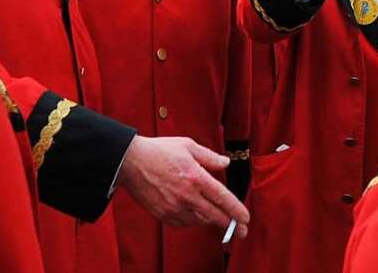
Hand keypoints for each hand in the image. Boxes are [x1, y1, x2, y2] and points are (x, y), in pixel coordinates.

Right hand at [116, 135, 249, 239]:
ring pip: (200, 220)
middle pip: (215, 216)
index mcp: (195, 176)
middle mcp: (186, 195)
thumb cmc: (159, 150)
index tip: (245, 218)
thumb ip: (209, 156)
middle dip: (231, 225)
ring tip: (217, 216)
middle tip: (242, 231)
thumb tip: (225, 162)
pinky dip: (193, 220)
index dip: (237, 210)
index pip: (222, 197)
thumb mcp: (187, 145)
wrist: (131, 162)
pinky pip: (184, 223)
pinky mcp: (164, 214)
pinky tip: (195, 213)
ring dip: (210, 219)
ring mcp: (174, 207)